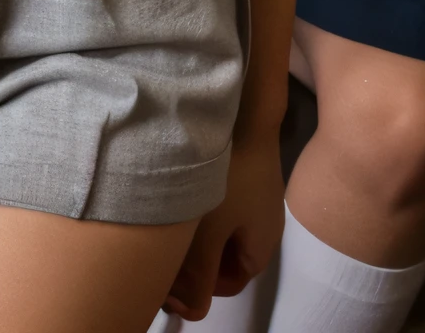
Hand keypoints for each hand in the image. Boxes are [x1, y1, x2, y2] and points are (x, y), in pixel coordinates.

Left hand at [164, 130, 284, 318]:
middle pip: (224, 257)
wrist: (247, 112)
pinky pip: (223, 203)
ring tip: (165, 223)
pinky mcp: (246, 172)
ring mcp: (255, 196)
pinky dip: (202, 207)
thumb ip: (198, 278)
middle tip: (161, 251)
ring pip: (221, 229)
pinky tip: (180, 194)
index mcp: (260, 247)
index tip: (168, 277)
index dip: (198, 287)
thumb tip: (192, 313)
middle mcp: (263, 224)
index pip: (227, 284)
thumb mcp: (208, 234)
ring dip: (195, 232)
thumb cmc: (229, 177)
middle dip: (194, 259)